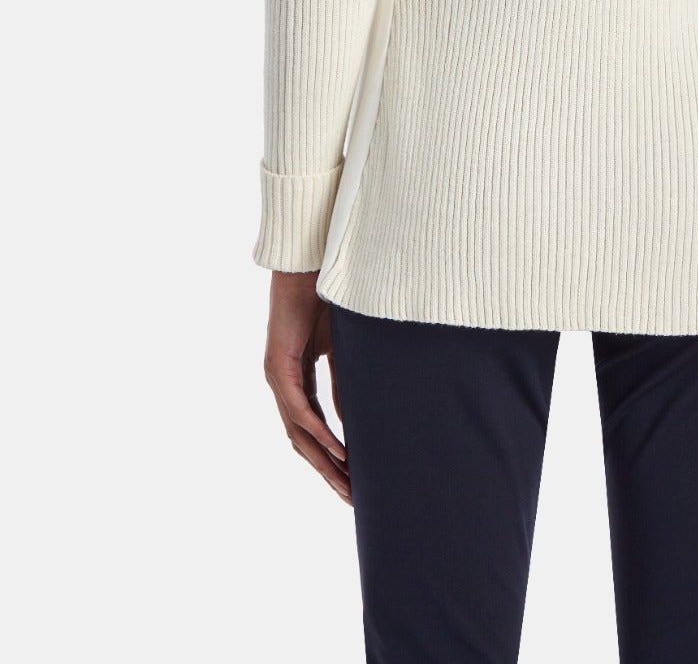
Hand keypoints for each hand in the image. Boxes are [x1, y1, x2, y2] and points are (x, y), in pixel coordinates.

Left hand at [263, 270, 350, 503]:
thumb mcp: (343, 349)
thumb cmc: (325, 298)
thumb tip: (354, 421)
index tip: (354, 479)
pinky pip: (300, 410)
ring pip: (298, 433)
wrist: (307, 264)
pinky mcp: (278, 367)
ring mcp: (278, 377)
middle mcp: (283, 383)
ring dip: (323, 461)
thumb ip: (344, 384)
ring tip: (347, 485)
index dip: (332, 456)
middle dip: (328, 471)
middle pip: (303, 441)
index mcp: (297, 379)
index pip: (312, 429)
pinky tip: (339, 450)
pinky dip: (320, 433)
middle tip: (352, 499)